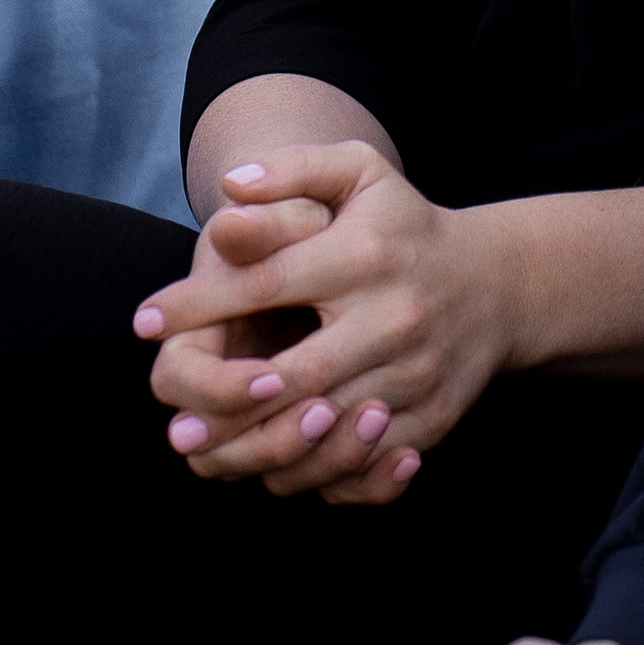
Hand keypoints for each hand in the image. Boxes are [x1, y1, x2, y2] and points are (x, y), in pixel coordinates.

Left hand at [132, 145, 518, 503]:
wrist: (498, 282)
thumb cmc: (403, 224)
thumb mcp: (358, 175)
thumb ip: (292, 171)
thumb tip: (229, 189)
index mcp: (363, 256)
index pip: (267, 282)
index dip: (199, 302)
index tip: (144, 318)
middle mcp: (393, 317)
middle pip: (297, 376)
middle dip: (227, 404)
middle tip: (172, 423)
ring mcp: (416, 374)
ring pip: (328, 431)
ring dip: (262, 450)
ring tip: (208, 453)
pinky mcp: (433, 418)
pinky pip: (365, 464)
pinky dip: (316, 473)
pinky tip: (271, 466)